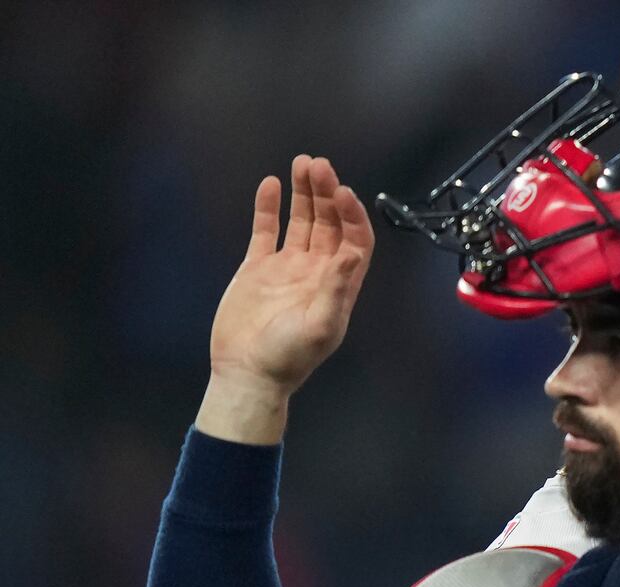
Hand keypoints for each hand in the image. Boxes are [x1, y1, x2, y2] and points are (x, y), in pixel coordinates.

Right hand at [200, 155, 375, 441]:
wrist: (246, 372)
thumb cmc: (287, 358)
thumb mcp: (320, 326)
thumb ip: (337, 289)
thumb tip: (350, 253)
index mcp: (340, 286)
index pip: (355, 241)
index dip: (352, 216)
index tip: (343, 192)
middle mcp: (318, 273)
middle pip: (330, 224)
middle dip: (327, 194)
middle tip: (319, 165)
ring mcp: (288, 268)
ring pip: (302, 221)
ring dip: (305, 193)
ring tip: (303, 163)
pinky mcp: (259, 267)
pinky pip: (267, 230)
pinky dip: (270, 207)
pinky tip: (272, 183)